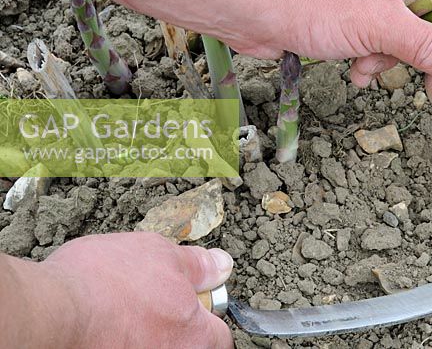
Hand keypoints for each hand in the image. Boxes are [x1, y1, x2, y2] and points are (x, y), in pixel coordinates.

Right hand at [40, 232, 232, 348]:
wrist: (50, 309)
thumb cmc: (104, 281)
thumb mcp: (160, 253)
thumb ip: (197, 265)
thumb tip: (221, 265)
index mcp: (194, 336)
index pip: (221, 337)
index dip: (211, 314)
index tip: (198, 298)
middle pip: (189, 343)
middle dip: (178, 323)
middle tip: (156, 299)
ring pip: (156, 343)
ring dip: (147, 329)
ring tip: (125, 307)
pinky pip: (127, 345)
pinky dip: (121, 336)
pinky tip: (107, 320)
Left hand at [231, 0, 431, 103]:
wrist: (249, 5)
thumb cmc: (318, 2)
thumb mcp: (382, 27)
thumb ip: (429, 48)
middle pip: (428, 18)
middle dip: (427, 56)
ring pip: (398, 34)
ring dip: (389, 59)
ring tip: (369, 71)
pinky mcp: (342, 12)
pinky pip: (371, 38)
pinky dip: (366, 57)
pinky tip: (354, 72)